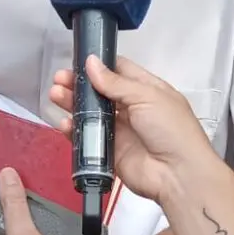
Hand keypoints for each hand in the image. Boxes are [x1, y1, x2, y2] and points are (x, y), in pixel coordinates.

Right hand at [50, 55, 217, 204]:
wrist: (178, 174)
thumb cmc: (171, 129)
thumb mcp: (147, 96)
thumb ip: (116, 82)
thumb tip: (91, 62)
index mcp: (146, 90)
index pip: (119, 71)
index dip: (99, 65)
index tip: (77, 60)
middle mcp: (132, 108)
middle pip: (100, 92)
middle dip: (79, 84)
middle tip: (59, 79)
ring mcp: (120, 130)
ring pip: (90, 113)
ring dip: (72, 104)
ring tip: (55, 95)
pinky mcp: (109, 151)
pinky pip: (88, 138)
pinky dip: (74, 130)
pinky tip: (64, 123)